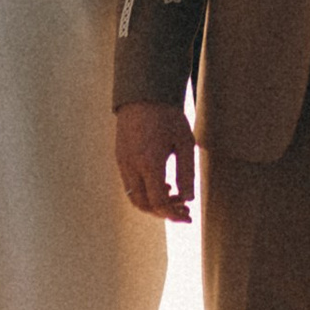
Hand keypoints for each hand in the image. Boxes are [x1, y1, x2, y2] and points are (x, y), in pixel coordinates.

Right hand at [116, 98, 196, 220]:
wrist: (143, 93)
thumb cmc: (168, 116)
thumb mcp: (185, 142)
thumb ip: (187, 173)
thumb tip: (189, 199)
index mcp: (149, 164)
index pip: (158, 202)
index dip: (173, 214)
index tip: (187, 216)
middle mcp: (132, 166)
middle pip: (143, 204)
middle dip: (163, 212)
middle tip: (182, 210)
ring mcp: (122, 162)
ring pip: (133, 196)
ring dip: (153, 203)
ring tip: (173, 197)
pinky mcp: (120, 157)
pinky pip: (130, 184)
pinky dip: (144, 191)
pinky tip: (161, 184)